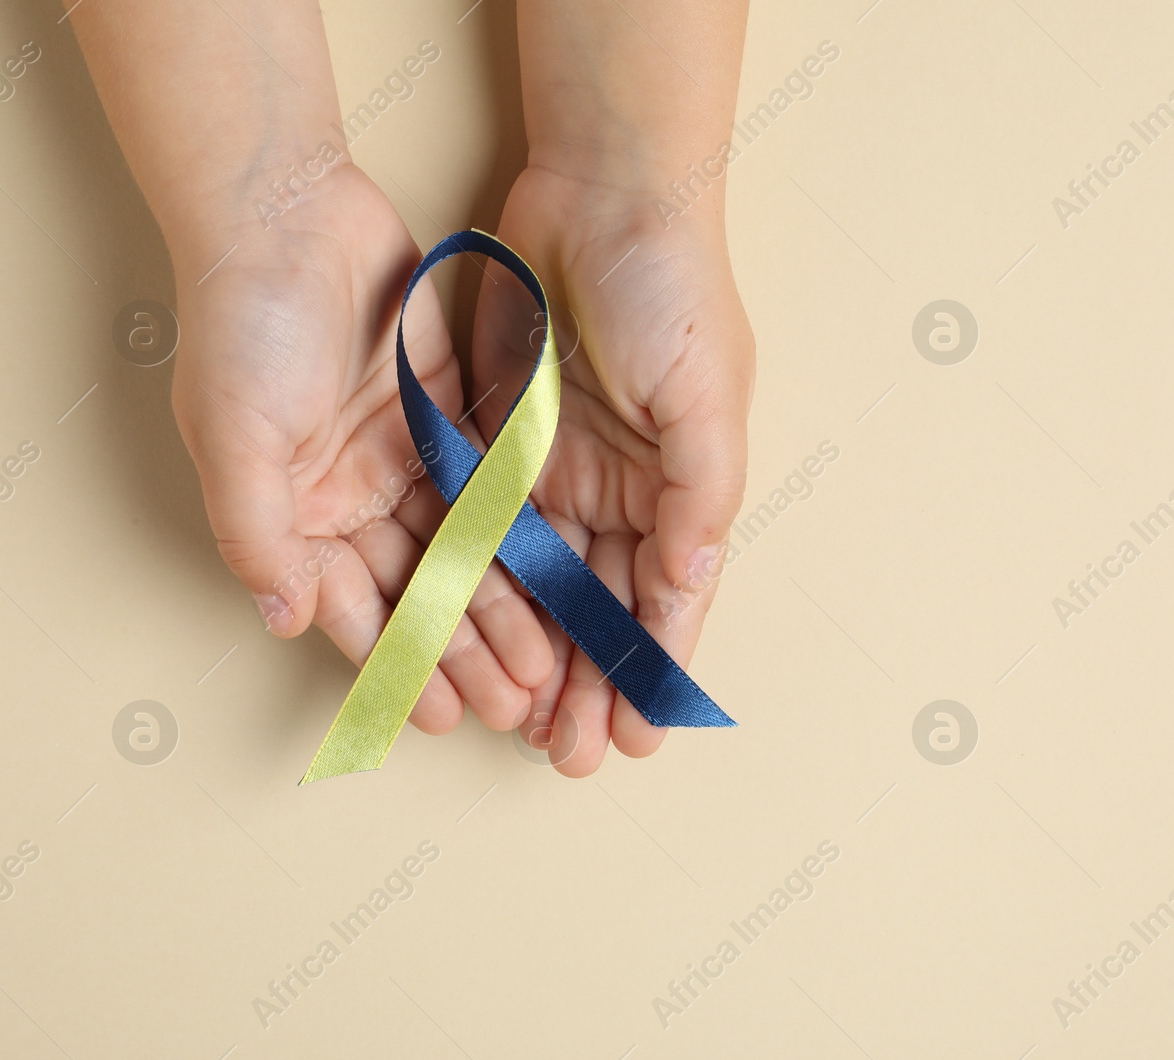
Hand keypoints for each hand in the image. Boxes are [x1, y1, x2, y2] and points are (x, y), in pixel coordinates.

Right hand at [169, 164, 556, 737]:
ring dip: (503, 608)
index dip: (398, 666)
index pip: (352, 612)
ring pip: (464, 554)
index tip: (440, 718)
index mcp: (295, 515)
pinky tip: (557, 578)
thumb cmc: (244, 326)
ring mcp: (404, 461)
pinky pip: (492, 491)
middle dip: (466, 653)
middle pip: (418, 593)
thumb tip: (281, 619)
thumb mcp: (234, 439)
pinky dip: (519, 537)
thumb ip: (257, 533)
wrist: (287, 215)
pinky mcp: (449, 420)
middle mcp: (351, 499)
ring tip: (547, 665)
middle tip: (518, 706)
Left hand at [468, 164, 753, 776]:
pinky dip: (480, 582)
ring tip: (516, 720)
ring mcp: (557, 468)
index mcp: (680, 488)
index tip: (636, 739)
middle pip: (600, 607)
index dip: (651, 671)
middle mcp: (622, 490)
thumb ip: (700, 495)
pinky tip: (467, 633)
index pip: (667, 599)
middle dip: (588, 683)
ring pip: (540, 582)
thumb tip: (691, 583)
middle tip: (568, 755)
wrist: (603, 189)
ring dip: (531, 651)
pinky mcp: (499, 438)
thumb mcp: (706, 394)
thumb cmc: (673, 288)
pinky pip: (484, 525)